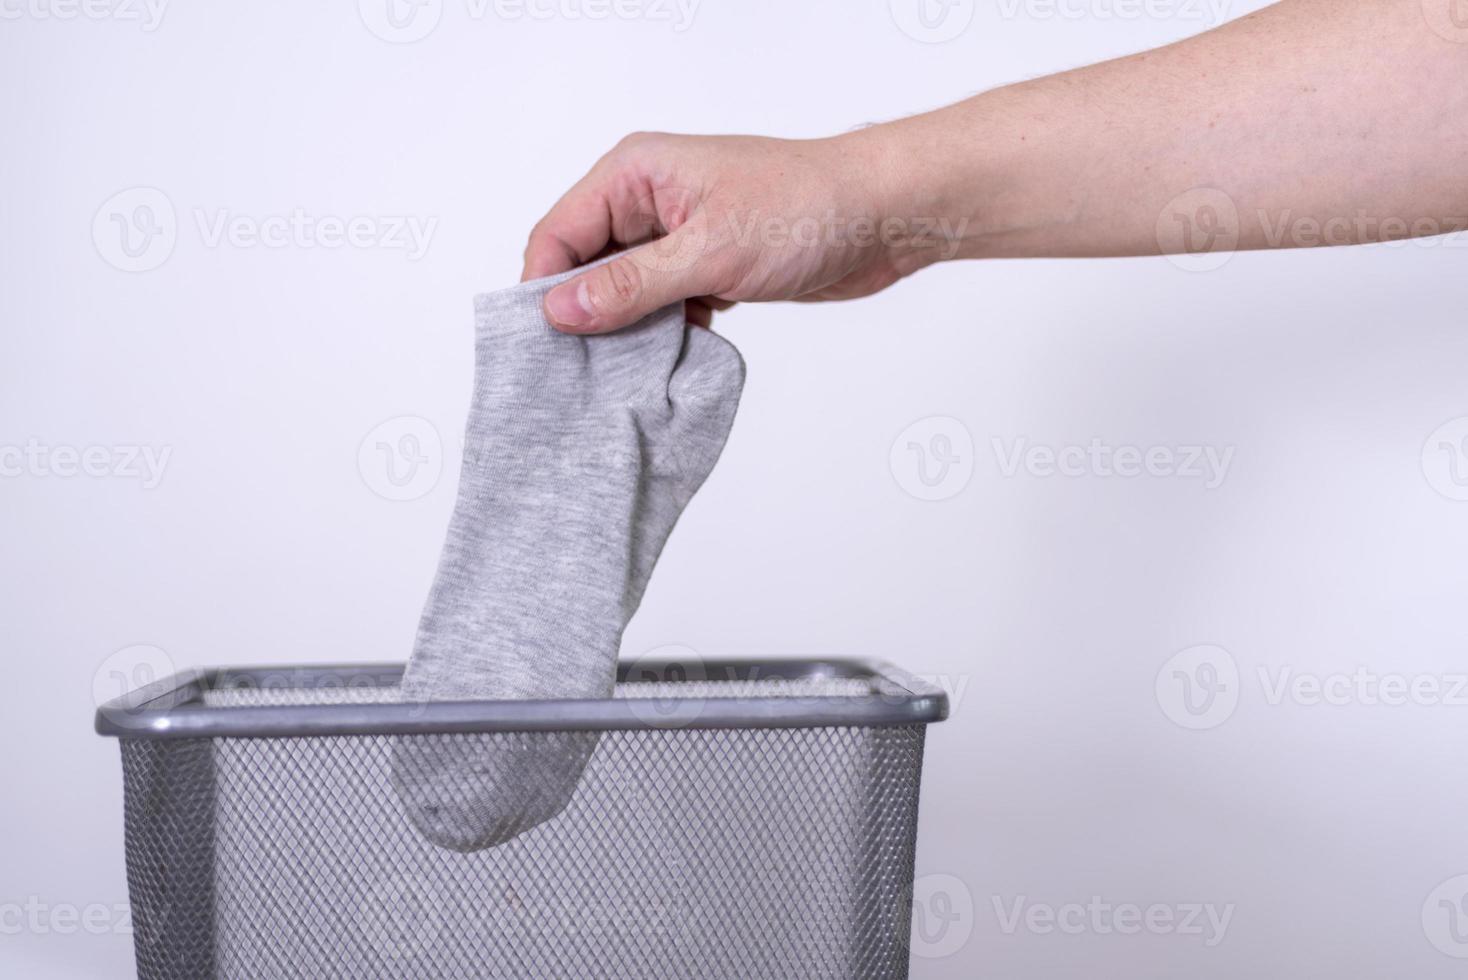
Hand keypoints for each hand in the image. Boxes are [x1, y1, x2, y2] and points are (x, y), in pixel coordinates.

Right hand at [522, 130, 956, 333]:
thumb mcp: (709, 252)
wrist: (883, 217)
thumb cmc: (807, 207)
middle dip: (587, 314)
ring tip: (636, 365)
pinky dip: (666, 330)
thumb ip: (632, 285)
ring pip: (624, 290)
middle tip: (588, 369)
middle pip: (585, 264)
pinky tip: (679, 352)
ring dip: (630, 327)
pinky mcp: (706, 264)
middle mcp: (648, 199)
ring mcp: (678, 233)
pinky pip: (663, 304)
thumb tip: (561, 309)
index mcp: (635, 173)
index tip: (547, 345)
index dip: (546, 288)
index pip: (558, 232)